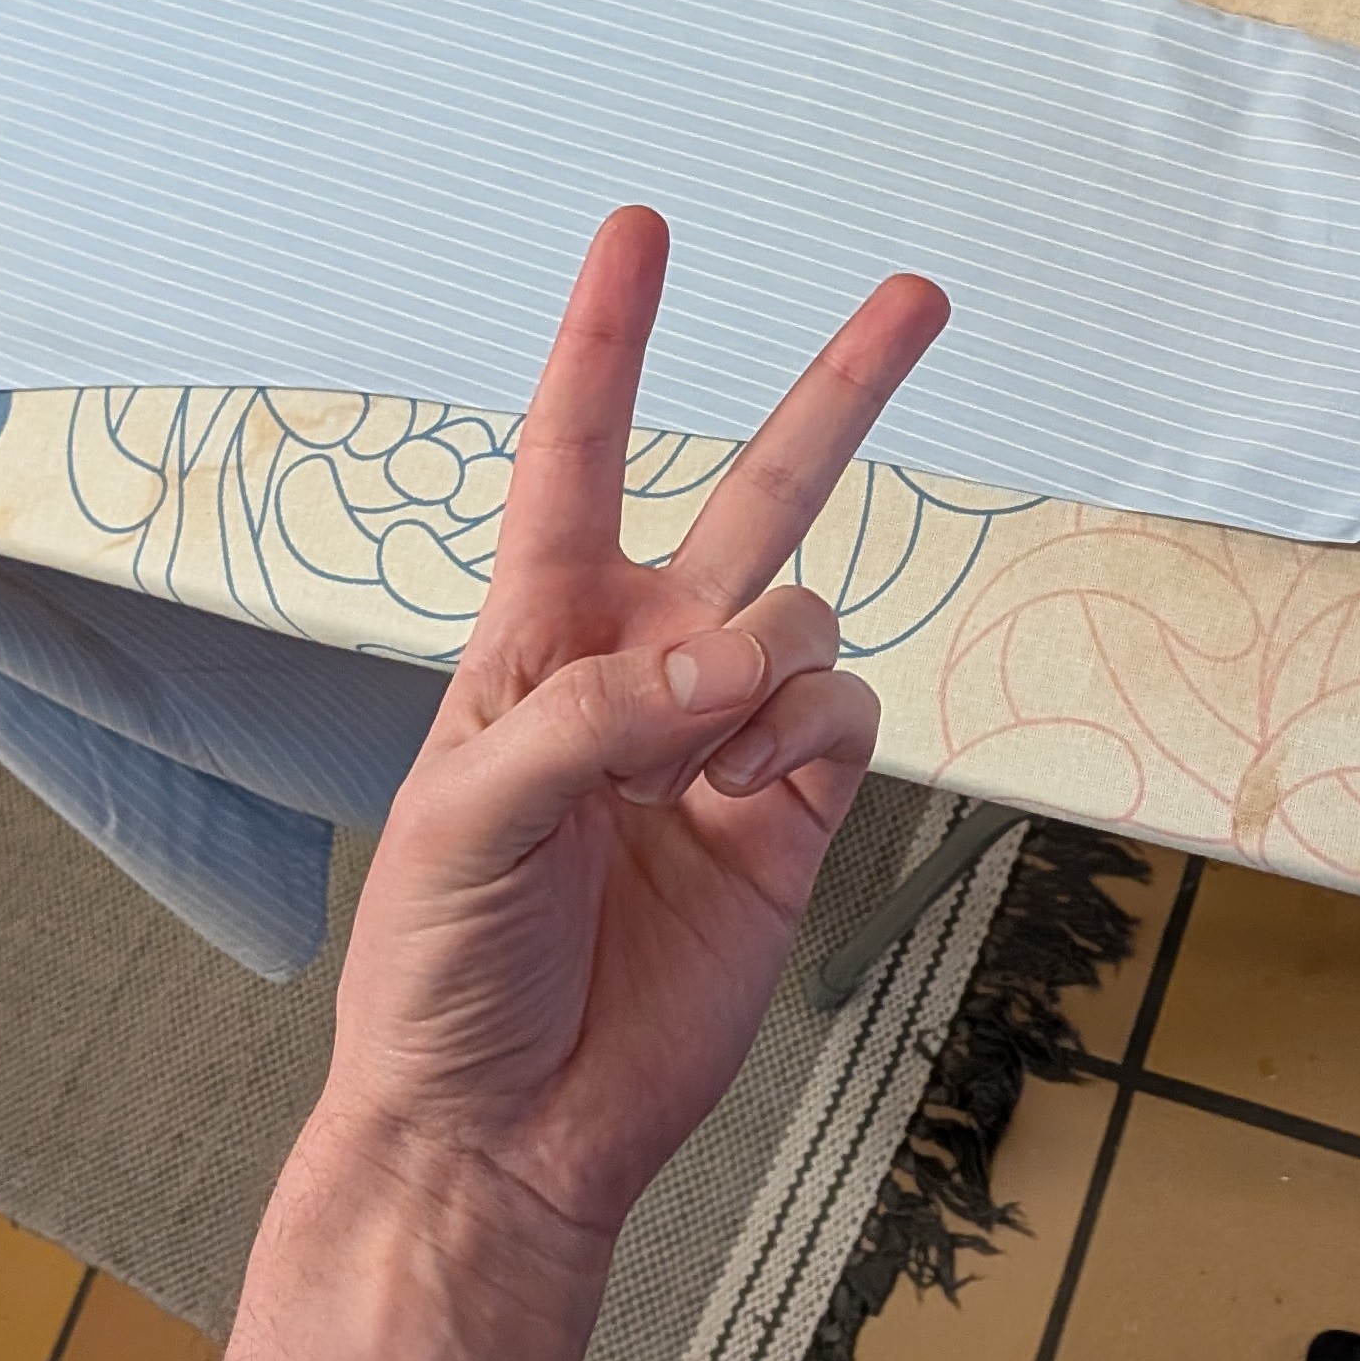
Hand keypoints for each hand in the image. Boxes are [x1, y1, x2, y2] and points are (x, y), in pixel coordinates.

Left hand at [312, 206, 948, 1247]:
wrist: (508, 1129)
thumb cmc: (440, 967)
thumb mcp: (463, 821)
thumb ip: (592, 716)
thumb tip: (731, 662)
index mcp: (537, 639)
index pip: (575, 455)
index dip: (609, 341)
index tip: (642, 231)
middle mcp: (643, 668)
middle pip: (756, 492)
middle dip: (839, 390)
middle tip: (919, 293)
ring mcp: (728, 739)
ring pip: (808, 617)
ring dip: (767, 669)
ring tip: (695, 770)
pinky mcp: (796, 815)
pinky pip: (848, 715)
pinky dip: (813, 735)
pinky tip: (752, 796)